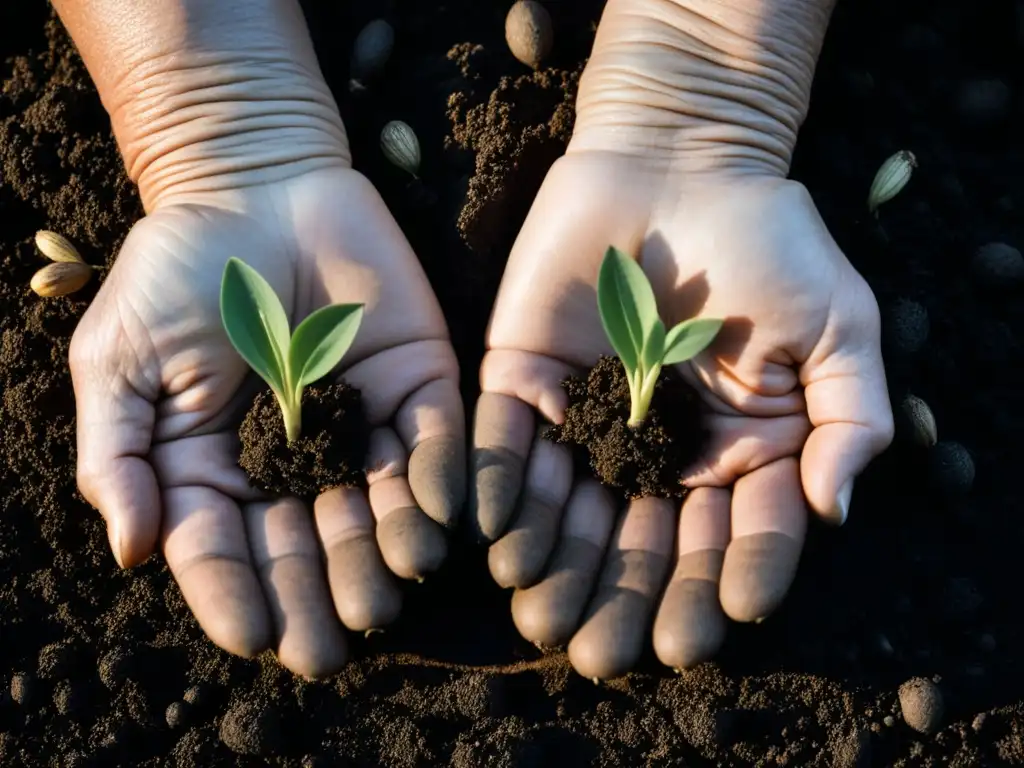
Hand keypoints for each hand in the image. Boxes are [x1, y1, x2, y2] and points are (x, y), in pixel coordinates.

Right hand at [70, 167, 464, 676]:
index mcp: (219, 467)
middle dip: (320, 593)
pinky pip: (435, 445)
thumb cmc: (176, 270)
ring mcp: (363, 425)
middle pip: (309, 545)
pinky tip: (435, 520)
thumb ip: (120, 455)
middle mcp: (297, 461)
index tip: (256, 637)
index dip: (235, 595)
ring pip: (379, 508)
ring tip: (388, 590)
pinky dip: (438, 483)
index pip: (225, 548)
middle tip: (331, 642)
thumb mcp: (120, 361)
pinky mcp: (419, 385)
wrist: (254, 182)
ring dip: (384, 554)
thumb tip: (130, 552)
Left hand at [471, 154, 892, 677]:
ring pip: (568, 508)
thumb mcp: (837, 323)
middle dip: (625, 597)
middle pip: (642, 539)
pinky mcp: (522, 378)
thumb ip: (850, 417)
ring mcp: (584, 417)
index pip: (734, 532)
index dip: (727, 580)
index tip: (715, 624)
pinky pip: (506, 443)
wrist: (679, 157)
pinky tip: (496, 535)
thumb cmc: (767, 237)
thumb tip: (833, 508)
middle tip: (605, 654)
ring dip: (554, 563)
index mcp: (736, 448)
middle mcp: (656, 449)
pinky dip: (499, 487)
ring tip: (540, 612)